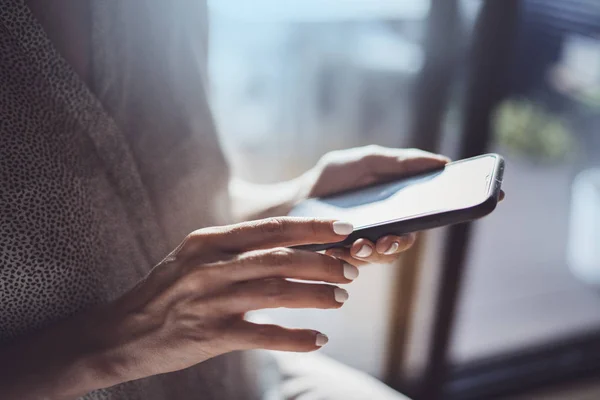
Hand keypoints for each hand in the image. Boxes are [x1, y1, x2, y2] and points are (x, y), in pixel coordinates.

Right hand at [74, 218, 357, 391]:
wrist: (122, 332)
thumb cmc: (167, 291)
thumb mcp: (195, 258)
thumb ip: (235, 250)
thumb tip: (289, 246)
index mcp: (209, 241)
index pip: (270, 228)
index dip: (311, 227)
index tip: (343, 228)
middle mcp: (209, 266)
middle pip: (279, 258)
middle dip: (322, 262)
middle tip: (351, 270)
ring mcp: (209, 300)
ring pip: (276, 292)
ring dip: (315, 295)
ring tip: (340, 299)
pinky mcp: (209, 335)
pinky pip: (262, 335)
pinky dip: (294, 337)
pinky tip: (318, 339)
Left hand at [300, 146, 450, 265]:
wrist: (296, 199)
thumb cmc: (332, 178)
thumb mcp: (365, 162)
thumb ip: (399, 162)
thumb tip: (442, 162)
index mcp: (396, 206)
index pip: (423, 216)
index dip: (431, 217)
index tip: (426, 215)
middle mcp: (386, 230)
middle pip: (403, 242)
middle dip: (396, 243)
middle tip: (384, 241)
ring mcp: (367, 246)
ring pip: (380, 258)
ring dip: (371, 254)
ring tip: (357, 246)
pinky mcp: (346, 260)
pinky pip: (354, 266)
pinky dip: (346, 258)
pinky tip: (334, 250)